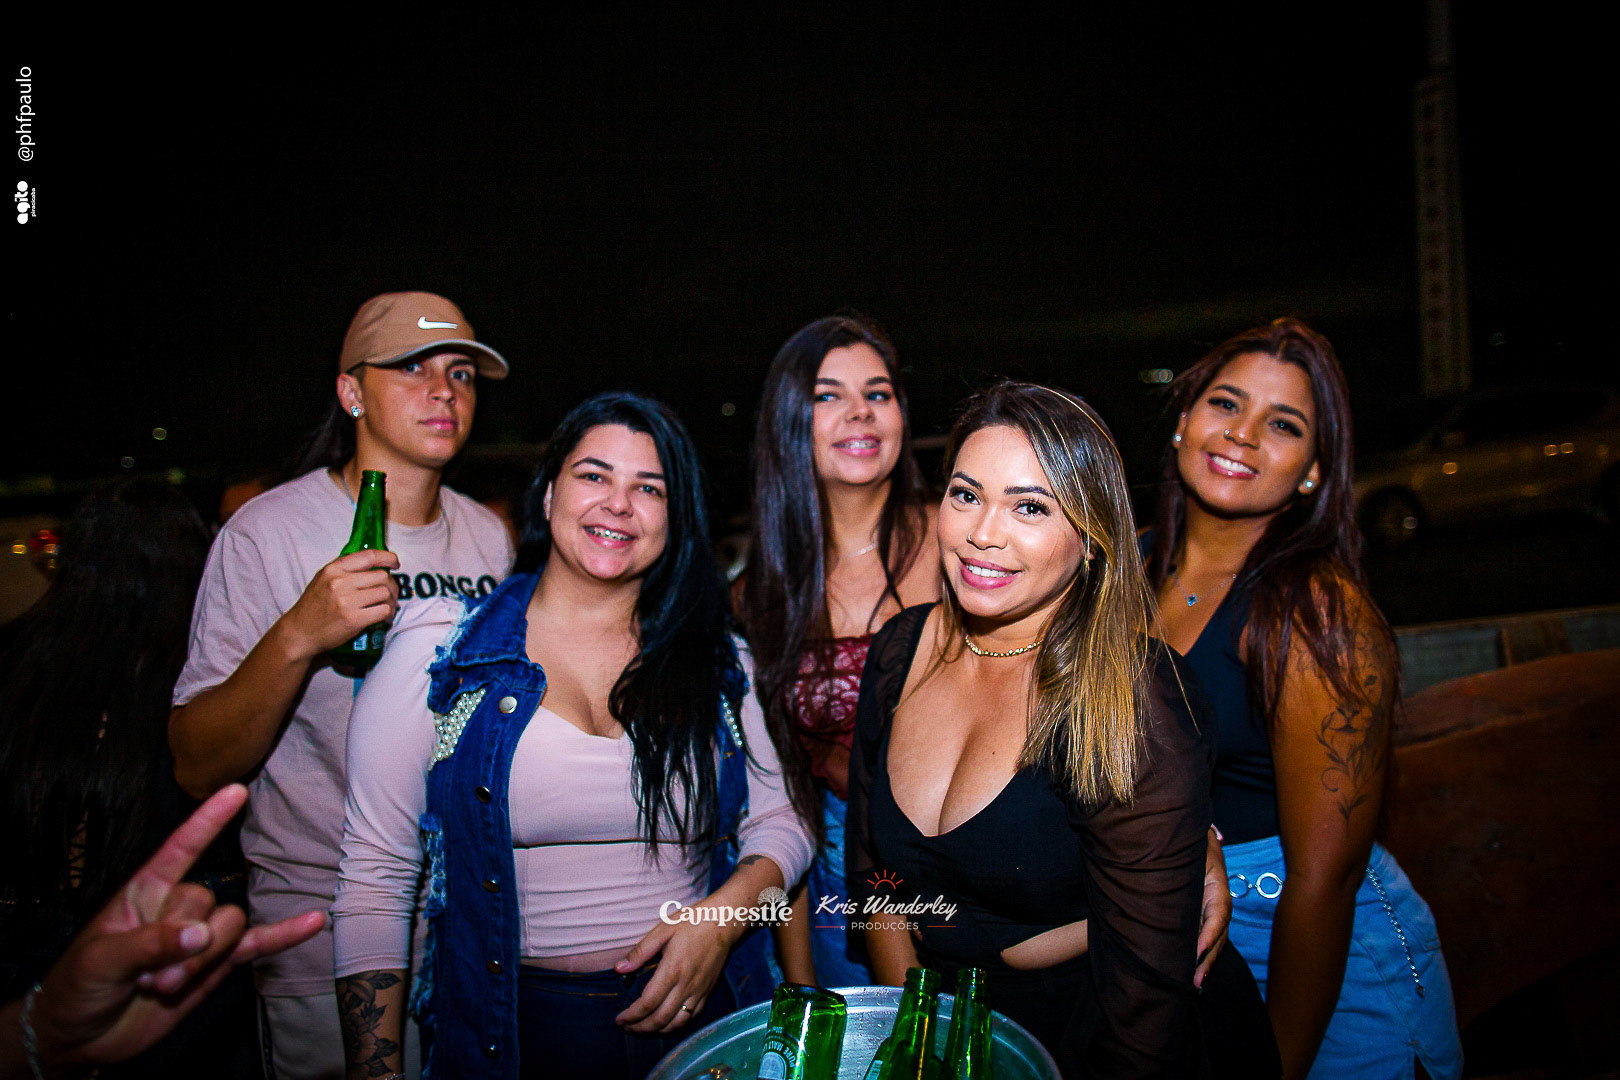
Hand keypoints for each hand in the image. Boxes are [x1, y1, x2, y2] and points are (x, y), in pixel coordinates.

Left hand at [26, 785, 326, 1070]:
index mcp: (144, 892)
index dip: (207, 821)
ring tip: (163, 986)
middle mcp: (177, 909)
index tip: (236, 790)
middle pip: (208, 900)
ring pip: (229, 927)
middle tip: (146, 976)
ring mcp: (199, 938)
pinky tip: (313, 923)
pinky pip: (256, 946)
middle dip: (183, 943)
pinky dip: (284, 935)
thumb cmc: (77, 987)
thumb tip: (201, 934)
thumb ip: (151, 943)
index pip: (181, 849)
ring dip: (202, 960)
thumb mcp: (101, 960)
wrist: (83, 1035)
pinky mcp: (215, 967)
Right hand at [281, 549, 400, 657]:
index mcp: (334, 569)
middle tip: (390, 592)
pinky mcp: (354, 619)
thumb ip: (345, 569)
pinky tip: (384, 616)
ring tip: (387, 605)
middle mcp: (341, 582)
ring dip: (391, 600)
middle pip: (382, 576)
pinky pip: (383, 610)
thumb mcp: (323, 579)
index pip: (369, 556)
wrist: (300, 632)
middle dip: (391, 584)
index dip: (387, 558)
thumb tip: (374, 564)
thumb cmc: (313, 606)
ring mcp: (347, 601)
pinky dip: (388, 613)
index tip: (394, 563)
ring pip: (385, 593)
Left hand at [612, 911, 734, 1034]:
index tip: (619, 1019)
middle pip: (660, 1019)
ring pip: (676, 1023)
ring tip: (642, 1029)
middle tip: (626, 1027)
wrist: (725, 922)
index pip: (648, 1003)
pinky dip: (676, 1027)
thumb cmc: (692, 922)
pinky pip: (692, 1018)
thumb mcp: (663, 929)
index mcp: (673, 969)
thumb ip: (641, 951)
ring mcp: (699, 991)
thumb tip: (619, 969)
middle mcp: (686, 985)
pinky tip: (665, 1024)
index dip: (632, 1016)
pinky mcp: (707, 992)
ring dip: (657, 1031)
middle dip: (640, 1028)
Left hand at [1195, 825, 1230, 989]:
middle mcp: (1217, 902)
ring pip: (1213, 941)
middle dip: (1207, 958)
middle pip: (1218, 934)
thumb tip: (1206, 841)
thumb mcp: (1196, 840)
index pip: (1218, 913)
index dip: (1210, 933)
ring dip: (1204, 962)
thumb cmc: (1188, 839)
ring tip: (1193, 984)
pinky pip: (1204, 938)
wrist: (1185, 836)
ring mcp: (1210, 911)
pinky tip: (1191, 973)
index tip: (1198, 950)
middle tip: (1195, 980)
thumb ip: (1198, 844)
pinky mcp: (1200, 916)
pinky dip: (1199, 956)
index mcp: (1217, 885)